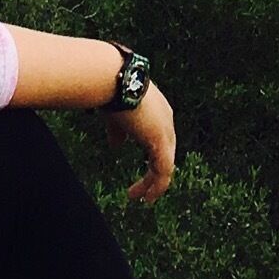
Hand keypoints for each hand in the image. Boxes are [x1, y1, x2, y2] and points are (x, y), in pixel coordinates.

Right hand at [105, 82, 177, 205]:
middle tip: (143, 191)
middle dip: (154, 174)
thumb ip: (119, 132)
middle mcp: (166, 121)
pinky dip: (156, 186)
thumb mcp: (116, 115)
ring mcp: (166, 132)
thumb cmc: (111, 92)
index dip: (152, 157)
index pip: (159, 139)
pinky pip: (163, 171)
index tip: (141, 171)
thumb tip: (116, 147)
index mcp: (158, 112)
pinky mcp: (161, 142)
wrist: (114, 81)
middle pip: (165, 154)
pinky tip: (145, 197)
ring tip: (139, 198)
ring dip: (153, 184)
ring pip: (165, 166)